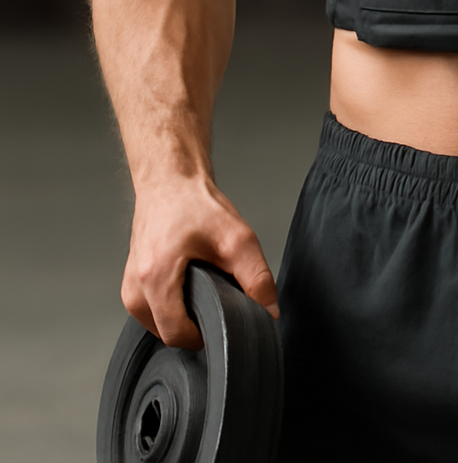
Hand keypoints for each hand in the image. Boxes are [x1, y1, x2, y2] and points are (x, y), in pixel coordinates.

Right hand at [121, 175, 278, 349]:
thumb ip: (256, 278)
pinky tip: (191, 283)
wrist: (171, 181)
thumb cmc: (197, 205)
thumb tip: (269, 311)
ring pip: (159, 324)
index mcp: (155, 278)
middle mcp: (133, 287)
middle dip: (196, 323)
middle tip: (218, 295)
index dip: (205, 335)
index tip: (225, 320)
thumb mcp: (237, 238)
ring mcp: (129, 287)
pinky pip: (154, 311)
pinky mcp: (131, 284)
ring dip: (184, 314)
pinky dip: (174, 304)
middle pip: (167, 332)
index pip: (176, 334)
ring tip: (204, 284)